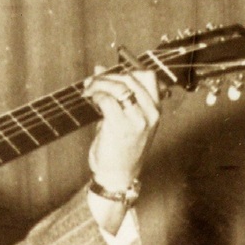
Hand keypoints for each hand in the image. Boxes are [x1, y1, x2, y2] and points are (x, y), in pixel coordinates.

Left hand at [83, 67, 160, 199]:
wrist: (118, 176)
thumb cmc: (121, 149)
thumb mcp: (125, 119)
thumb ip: (116, 93)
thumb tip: (99, 68)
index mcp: (156, 110)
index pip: (148, 76)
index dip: (126, 70)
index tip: (110, 75)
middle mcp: (151, 113)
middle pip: (131, 78)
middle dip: (108, 76)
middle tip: (93, 81)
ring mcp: (138, 120)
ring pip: (119, 86)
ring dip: (99, 83)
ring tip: (89, 89)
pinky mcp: (122, 126)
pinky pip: (107, 100)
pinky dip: (95, 96)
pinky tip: (90, 100)